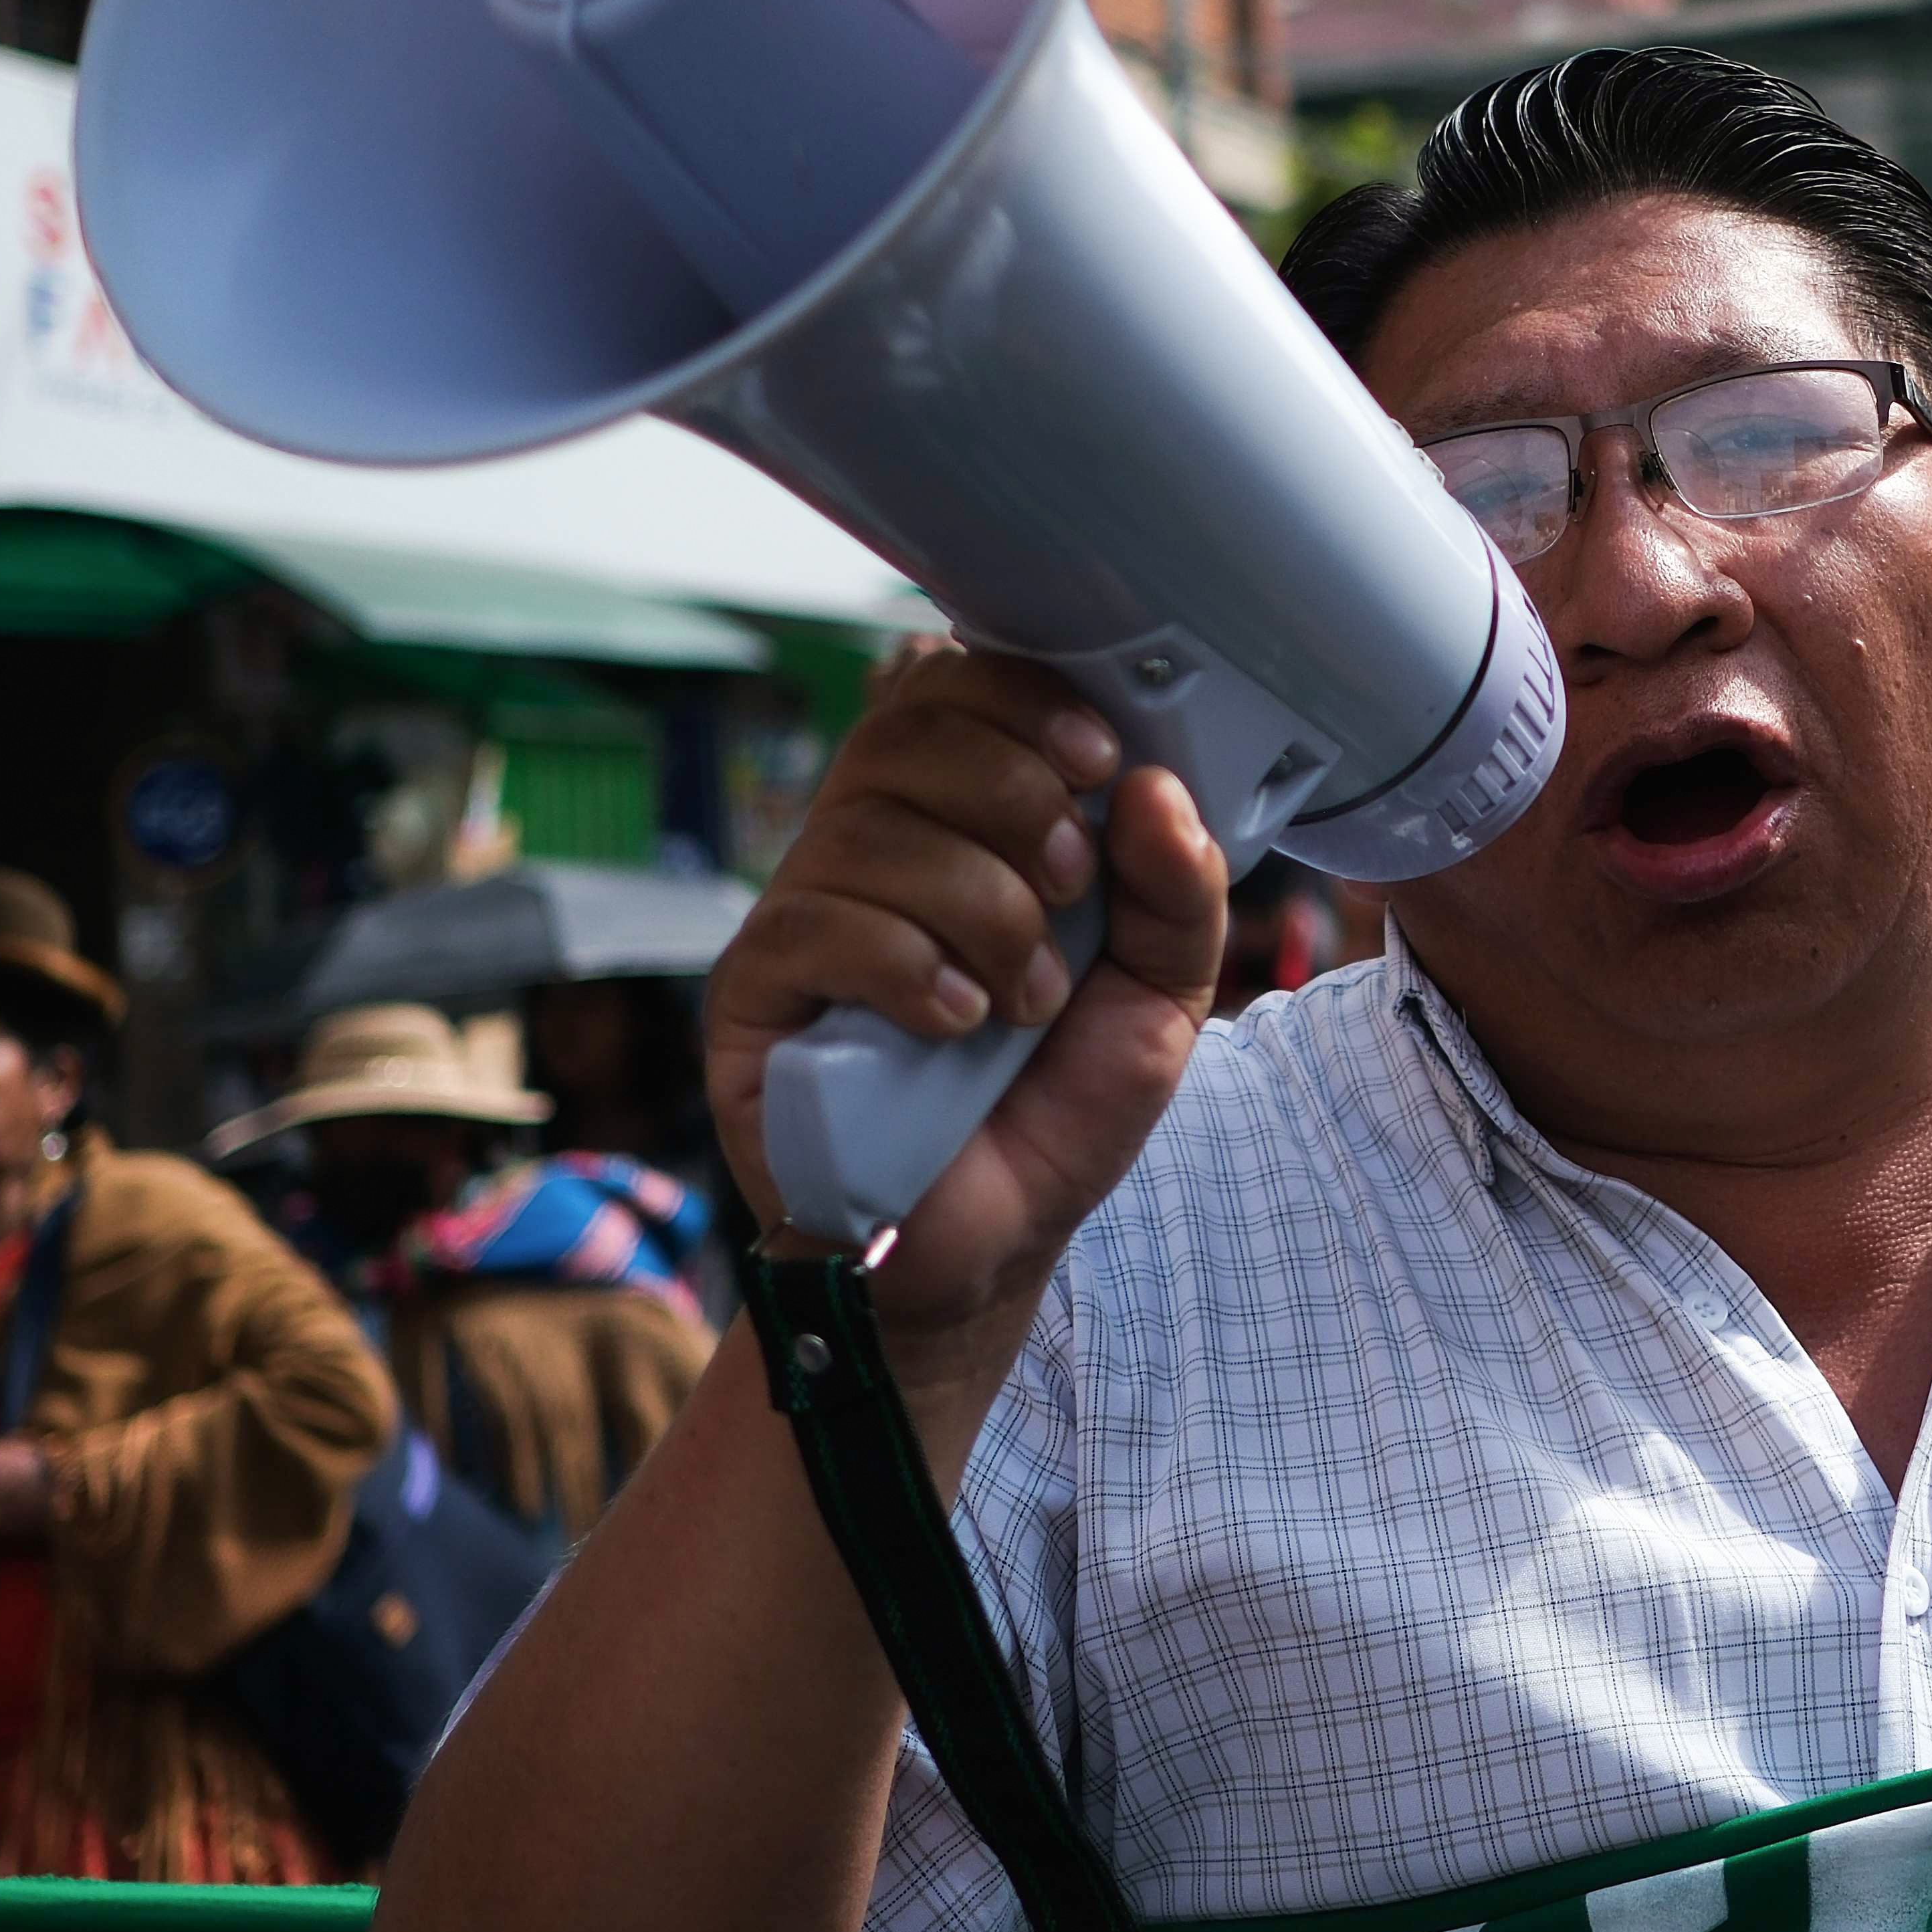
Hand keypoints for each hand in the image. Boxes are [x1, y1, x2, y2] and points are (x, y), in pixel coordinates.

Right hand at [706, 648, 1226, 1393]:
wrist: (985, 1243)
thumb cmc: (1055, 1106)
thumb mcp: (1159, 998)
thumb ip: (1178, 893)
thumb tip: (1153, 786)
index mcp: (959, 819)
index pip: (954, 688)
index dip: (1021, 699)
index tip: (1100, 761)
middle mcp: (870, 843)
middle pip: (906, 734)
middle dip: (1011, 795)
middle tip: (1068, 892)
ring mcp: (803, 910)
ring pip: (870, 830)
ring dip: (979, 909)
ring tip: (1025, 1003)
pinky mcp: (753, 988)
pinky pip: (815, 923)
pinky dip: (909, 965)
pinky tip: (956, 1023)